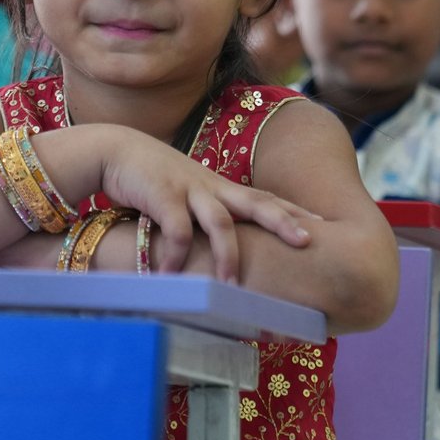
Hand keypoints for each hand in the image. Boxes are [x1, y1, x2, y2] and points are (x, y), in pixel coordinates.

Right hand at [99, 139, 319, 282]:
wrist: (116, 151)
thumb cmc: (154, 179)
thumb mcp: (188, 194)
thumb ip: (207, 215)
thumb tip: (223, 249)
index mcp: (221, 187)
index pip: (266, 198)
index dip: (293, 212)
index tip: (324, 227)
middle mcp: (211, 186)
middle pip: (257, 201)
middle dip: (283, 221)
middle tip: (308, 242)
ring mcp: (188, 189)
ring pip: (220, 222)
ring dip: (227, 256)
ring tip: (232, 287)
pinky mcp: (162, 195)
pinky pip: (175, 230)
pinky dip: (176, 255)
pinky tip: (171, 277)